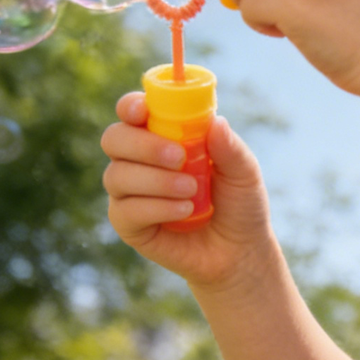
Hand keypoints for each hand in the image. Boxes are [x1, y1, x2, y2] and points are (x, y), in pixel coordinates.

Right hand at [101, 92, 276, 291]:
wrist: (240, 252)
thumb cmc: (239, 205)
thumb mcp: (244, 173)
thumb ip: (230, 148)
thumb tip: (216, 121)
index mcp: (162, 137)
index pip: (132, 112)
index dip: (131, 106)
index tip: (143, 110)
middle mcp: (138, 162)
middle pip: (114, 139)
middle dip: (143, 145)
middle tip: (179, 157)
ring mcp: (129, 194)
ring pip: (116, 176)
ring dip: (156, 181)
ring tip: (192, 191)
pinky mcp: (129, 225)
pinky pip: (125, 210)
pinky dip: (156, 208)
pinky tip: (184, 211)